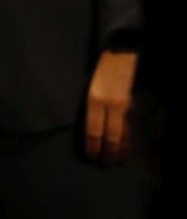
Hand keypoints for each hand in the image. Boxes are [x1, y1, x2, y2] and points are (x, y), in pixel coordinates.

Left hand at [85, 49, 137, 164]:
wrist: (118, 54)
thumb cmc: (98, 70)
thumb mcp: (87, 87)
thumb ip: (89, 106)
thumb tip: (90, 127)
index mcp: (93, 100)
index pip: (92, 129)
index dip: (92, 145)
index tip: (91, 156)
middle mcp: (108, 105)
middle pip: (109, 135)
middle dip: (107, 151)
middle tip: (105, 164)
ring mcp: (122, 106)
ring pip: (122, 133)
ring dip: (120, 149)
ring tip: (117, 161)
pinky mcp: (130, 104)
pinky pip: (128, 126)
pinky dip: (127, 139)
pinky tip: (126, 146)